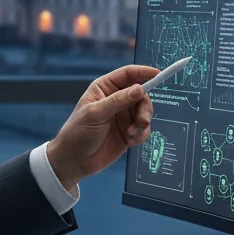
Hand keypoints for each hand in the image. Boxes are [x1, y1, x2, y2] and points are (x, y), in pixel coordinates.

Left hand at [45, 64, 157, 191]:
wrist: (75, 162)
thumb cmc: (78, 133)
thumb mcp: (95, 114)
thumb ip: (118, 101)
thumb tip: (140, 89)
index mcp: (105, 88)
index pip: (128, 74)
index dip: (144, 72)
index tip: (158, 74)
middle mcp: (116, 99)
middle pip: (142, 94)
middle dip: (145, 107)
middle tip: (142, 120)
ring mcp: (123, 115)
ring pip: (145, 112)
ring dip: (143, 123)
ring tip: (132, 133)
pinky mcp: (129, 131)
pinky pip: (144, 128)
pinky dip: (141, 134)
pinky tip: (130, 141)